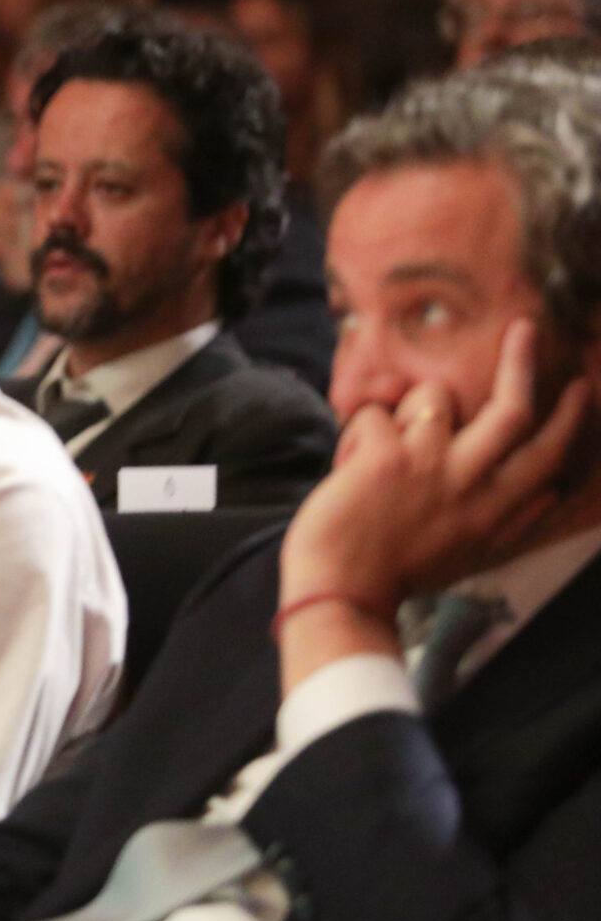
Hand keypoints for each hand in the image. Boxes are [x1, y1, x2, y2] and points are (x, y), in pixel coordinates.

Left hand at [280, 320, 589, 615]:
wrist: (342, 592)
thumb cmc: (401, 573)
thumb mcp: (475, 553)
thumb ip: (514, 521)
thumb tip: (555, 494)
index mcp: (496, 509)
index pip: (547, 455)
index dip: (567, 418)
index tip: (579, 388)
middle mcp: (472, 483)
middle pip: (512, 409)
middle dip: (523, 363)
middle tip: (526, 328)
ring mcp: (430, 465)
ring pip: (434, 396)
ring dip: (406, 406)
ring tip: (385, 439)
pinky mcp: (386, 455)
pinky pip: (373, 414)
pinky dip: (356, 432)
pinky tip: (347, 464)